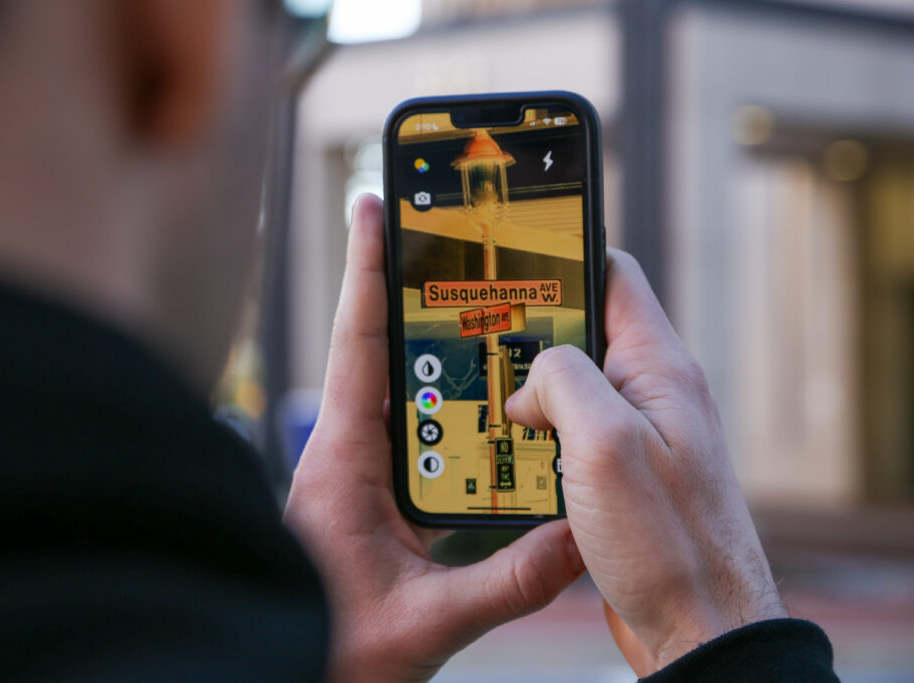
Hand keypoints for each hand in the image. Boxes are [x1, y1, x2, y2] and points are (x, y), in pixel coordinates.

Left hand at [284, 195, 584, 682]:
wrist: (289, 674)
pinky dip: (443, 406)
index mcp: (341, 464)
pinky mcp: (370, 494)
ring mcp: (356, 472)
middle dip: (406, 290)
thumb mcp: (426, 623)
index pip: (358, 347)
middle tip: (445, 238)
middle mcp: (345, 454)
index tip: (375, 206)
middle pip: (378, 350)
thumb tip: (577, 539)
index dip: (367, 272)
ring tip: (477, 304)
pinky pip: (410, 431)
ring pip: (397, 389)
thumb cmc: (332, 650)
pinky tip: (480, 400)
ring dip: (432, 349)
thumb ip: (506, 583)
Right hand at [505, 250, 786, 675]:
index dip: (562, 255)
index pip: (613, 276)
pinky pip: (571, 434)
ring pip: (570, 386)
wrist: (697, 630)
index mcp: (659, 369)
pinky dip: (537, 434)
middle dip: (529, 332)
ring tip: (483, 395)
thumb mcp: (606, 445)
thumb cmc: (669, 545)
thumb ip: (563, 382)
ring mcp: (637, 436)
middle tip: (477, 337)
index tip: (510, 255)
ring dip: (529, 390)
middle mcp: (652, 394)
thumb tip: (528, 385)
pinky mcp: (620, 476)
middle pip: (582, 331)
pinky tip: (508, 450)